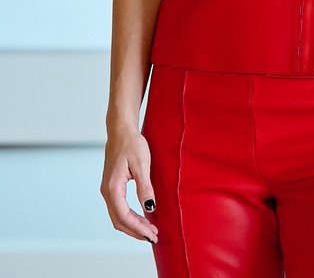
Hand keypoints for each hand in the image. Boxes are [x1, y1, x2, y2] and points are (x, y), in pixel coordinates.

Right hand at [100, 127, 158, 243]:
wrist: (121, 130)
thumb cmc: (131, 143)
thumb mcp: (141, 164)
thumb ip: (144, 187)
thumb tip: (150, 208)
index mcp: (113, 187)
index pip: (124, 216)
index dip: (138, 228)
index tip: (152, 235)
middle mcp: (107, 191)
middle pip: (119, 221)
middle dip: (136, 231)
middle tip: (153, 236)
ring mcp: (108, 189)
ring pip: (117, 216)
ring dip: (132, 225)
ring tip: (149, 229)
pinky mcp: (112, 186)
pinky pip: (118, 208)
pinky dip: (129, 217)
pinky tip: (141, 217)